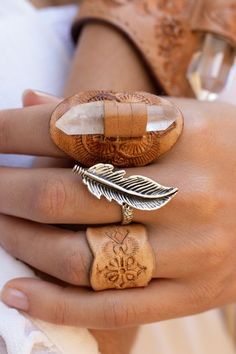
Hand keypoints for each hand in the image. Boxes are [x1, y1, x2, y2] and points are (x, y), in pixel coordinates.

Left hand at [0, 95, 235, 328]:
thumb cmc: (223, 151)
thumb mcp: (180, 116)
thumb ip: (106, 111)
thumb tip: (31, 101)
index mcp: (186, 132)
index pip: (79, 125)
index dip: (17, 129)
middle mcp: (189, 191)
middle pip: (70, 195)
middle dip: (8, 189)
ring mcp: (193, 250)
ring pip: (81, 258)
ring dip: (22, 243)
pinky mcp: (194, 292)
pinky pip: (113, 309)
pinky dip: (55, 305)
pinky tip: (15, 292)